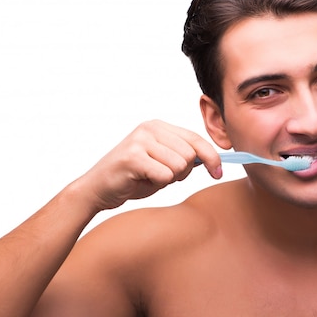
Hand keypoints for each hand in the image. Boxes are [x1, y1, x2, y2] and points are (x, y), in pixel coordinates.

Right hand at [75, 120, 221, 211]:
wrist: (97, 189)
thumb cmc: (132, 178)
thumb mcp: (162, 163)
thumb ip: (183, 157)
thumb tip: (212, 159)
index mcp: (158, 126)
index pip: (196, 139)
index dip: (212, 157)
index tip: (218, 172)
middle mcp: (150, 128)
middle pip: (190, 155)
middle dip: (182, 173)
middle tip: (161, 177)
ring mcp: (140, 140)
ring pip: (179, 166)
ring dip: (168, 179)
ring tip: (149, 178)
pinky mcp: (133, 157)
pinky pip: (165, 176)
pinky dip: (157, 184)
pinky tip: (140, 181)